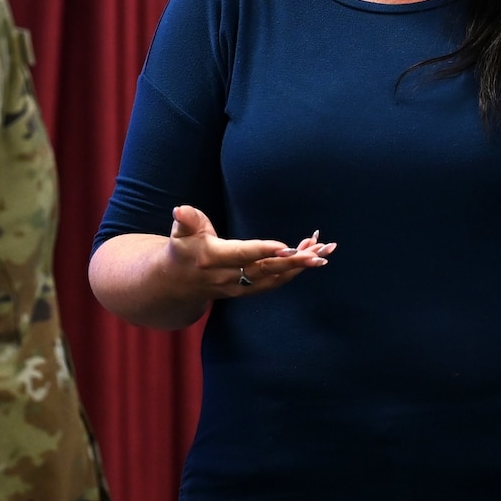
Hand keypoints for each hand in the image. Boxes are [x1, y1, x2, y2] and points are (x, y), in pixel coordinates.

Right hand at [168, 204, 334, 301]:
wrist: (176, 284)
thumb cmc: (183, 249)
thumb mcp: (181, 232)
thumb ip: (186, 219)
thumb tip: (180, 209)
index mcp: (212, 259)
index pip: (243, 254)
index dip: (265, 251)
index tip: (287, 247)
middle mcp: (228, 277)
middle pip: (265, 270)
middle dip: (294, 262)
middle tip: (319, 253)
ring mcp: (238, 288)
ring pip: (274, 279)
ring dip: (300, 267)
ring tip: (323, 252)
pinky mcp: (247, 291)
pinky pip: (273, 283)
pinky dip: (293, 272)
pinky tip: (310, 259)